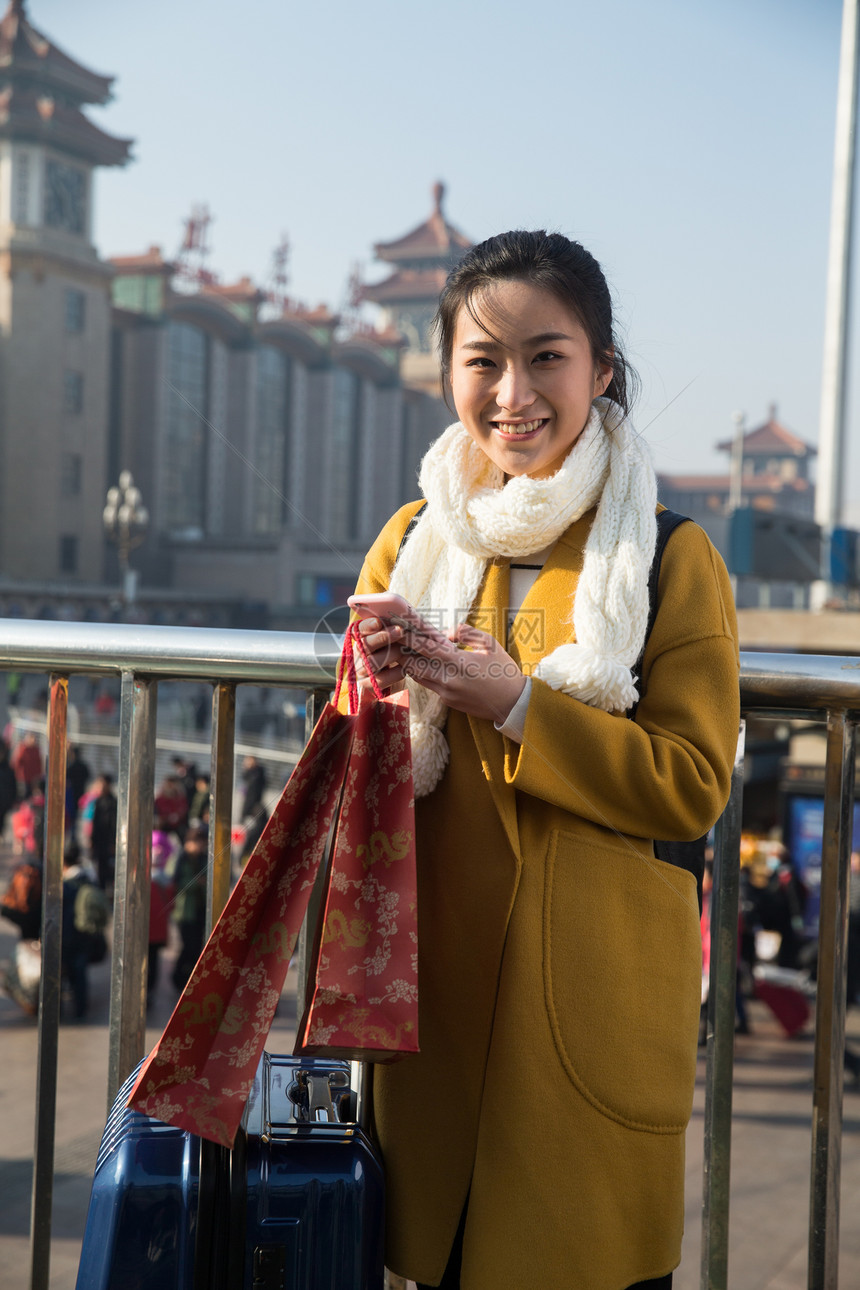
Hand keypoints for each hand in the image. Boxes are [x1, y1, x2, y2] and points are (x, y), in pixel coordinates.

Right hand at [353, 616, 407, 693]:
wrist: (388, 678)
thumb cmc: (392, 652)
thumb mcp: (390, 639)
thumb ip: (392, 629)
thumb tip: (405, 619)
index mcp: (360, 639)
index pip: (359, 629)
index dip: (368, 626)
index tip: (378, 622)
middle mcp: (356, 654)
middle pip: (365, 645)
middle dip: (383, 637)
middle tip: (400, 630)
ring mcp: (360, 671)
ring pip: (372, 663)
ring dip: (391, 655)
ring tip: (404, 650)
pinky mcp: (366, 685)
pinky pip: (380, 680)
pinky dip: (394, 673)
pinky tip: (405, 668)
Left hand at [355, 613, 523, 723]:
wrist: (512, 703)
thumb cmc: (504, 670)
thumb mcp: (490, 644)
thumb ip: (466, 633)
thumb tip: (446, 633)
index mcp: (460, 662)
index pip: (427, 648)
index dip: (410, 638)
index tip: (398, 629)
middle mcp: (449, 679)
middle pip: (415, 664)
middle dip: (402, 652)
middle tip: (392, 640)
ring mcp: (446, 693)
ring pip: (418, 676)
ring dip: (410, 664)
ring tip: (401, 651)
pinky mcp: (447, 702)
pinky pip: (429, 685)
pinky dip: (422, 674)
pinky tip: (420, 665)